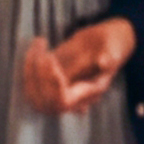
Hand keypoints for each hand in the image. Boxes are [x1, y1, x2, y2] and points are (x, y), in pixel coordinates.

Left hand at [20, 18, 135, 115]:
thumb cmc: (111, 45)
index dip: (52, 85)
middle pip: (45, 101)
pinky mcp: (48, 81)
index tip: (51, 59)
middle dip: (39, 77)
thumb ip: (111, 56)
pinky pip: (31, 80)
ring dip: (30, 68)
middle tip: (46, 54)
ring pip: (33, 93)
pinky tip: (40, 42)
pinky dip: (29, 61)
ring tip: (41, 43)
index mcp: (90, 92)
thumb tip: (104, 61)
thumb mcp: (114, 48)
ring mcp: (58, 90)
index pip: (63, 101)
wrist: (104, 43)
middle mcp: (73, 97)